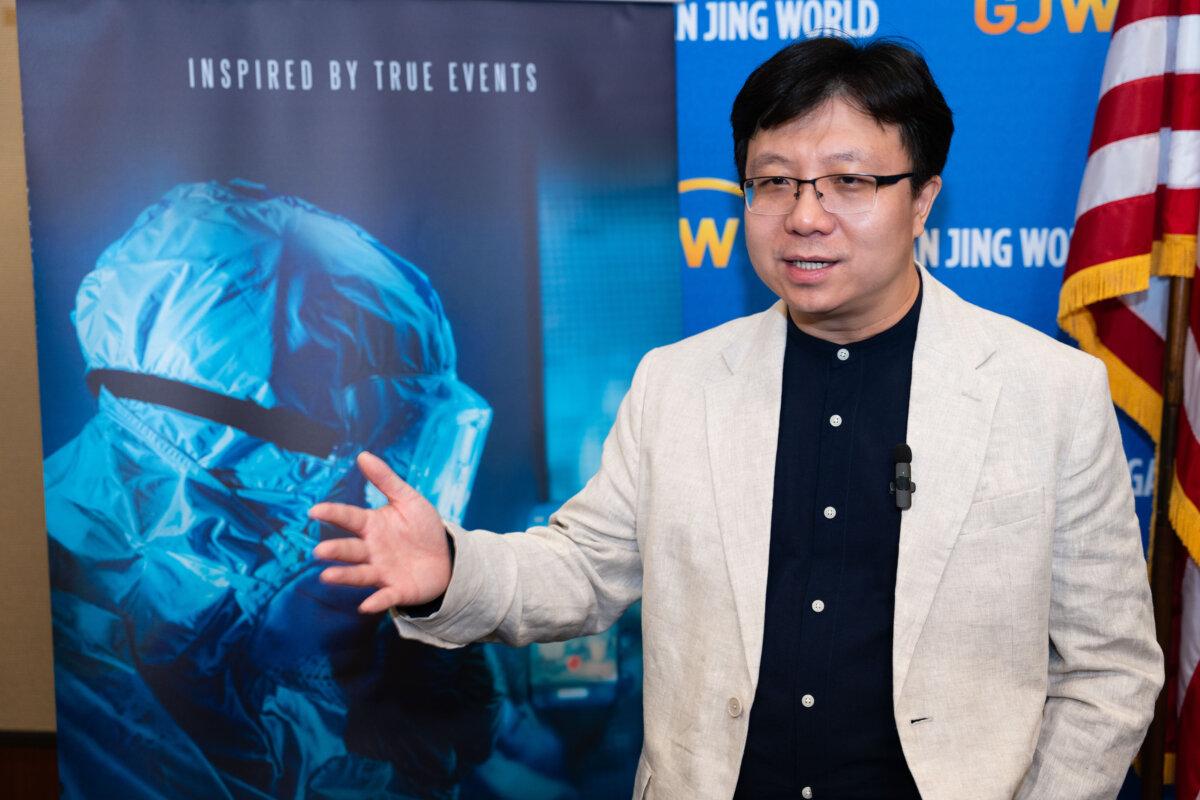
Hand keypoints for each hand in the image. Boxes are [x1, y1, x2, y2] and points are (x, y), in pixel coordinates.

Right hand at [310, 451, 450, 612]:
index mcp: (372, 526)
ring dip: (345, 576)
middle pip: (350, 549)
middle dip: (335, 550)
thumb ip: (385, 479)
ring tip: (327, 576)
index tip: (314, 510)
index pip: (348, 518)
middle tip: (319, 551)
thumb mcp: (407, 499)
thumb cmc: (422, 527)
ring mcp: (383, 571)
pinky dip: (376, 601)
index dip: (332, 514)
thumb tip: (362, 455)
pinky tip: (366, 605)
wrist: (446, 556)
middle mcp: (372, 550)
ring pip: (360, 574)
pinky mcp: (397, 589)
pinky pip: (385, 596)